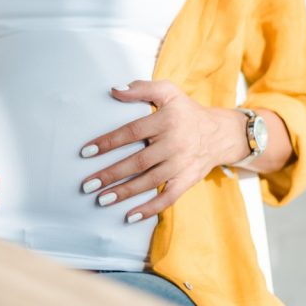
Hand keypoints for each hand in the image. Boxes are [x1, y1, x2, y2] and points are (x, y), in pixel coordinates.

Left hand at [79, 80, 249, 222]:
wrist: (220, 133)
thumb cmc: (186, 111)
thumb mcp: (168, 91)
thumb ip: (141, 88)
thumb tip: (114, 90)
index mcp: (165, 121)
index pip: (131, 132)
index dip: (107, 142)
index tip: (86, 152)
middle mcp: (173, 144)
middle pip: (137, 162)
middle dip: (110, 174)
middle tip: (87, 184)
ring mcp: (181, 165)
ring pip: (149, 182)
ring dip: (124, 192)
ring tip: (101, 199)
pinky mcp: (187, 181)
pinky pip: (167, 198)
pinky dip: (149, 209)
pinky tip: (129, 216)